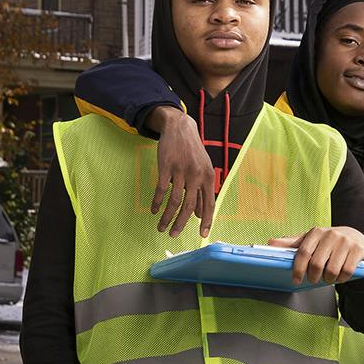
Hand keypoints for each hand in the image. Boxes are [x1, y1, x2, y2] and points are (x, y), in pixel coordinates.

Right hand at [149, 106, 215, 237]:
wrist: (180, 128)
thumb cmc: (192, 152)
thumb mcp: (203, 170)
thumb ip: (202, 191)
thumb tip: (200, 215)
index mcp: (208, 178)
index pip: (209, 204)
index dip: (206, 221)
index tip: (202, 235)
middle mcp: (196, 175)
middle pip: (189, 206)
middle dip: (181, 224)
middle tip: (173, 235)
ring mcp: (181, 171)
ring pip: (174, 201)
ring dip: (167, 217)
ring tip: (161, 227)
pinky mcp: (166, 166)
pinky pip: (161, 189)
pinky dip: (157, 202)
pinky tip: (154, 210)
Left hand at [270, 226, 363, 284]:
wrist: (355, 237)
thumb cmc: (327, 241)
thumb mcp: (310, 240)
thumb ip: (291, 244)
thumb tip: (270, 243)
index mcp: (316, 232)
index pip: (303, 253)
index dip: (298, 269)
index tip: (296, 280)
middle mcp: (331, 235)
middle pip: (317, 264)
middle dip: (313, 277)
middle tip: (313, 280)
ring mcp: (345, 242)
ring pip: (332, 271)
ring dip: (328, 279)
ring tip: (327, 277)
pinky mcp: (357, 250)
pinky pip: (346, 272)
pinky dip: (341, 279)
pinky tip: (339, 276)